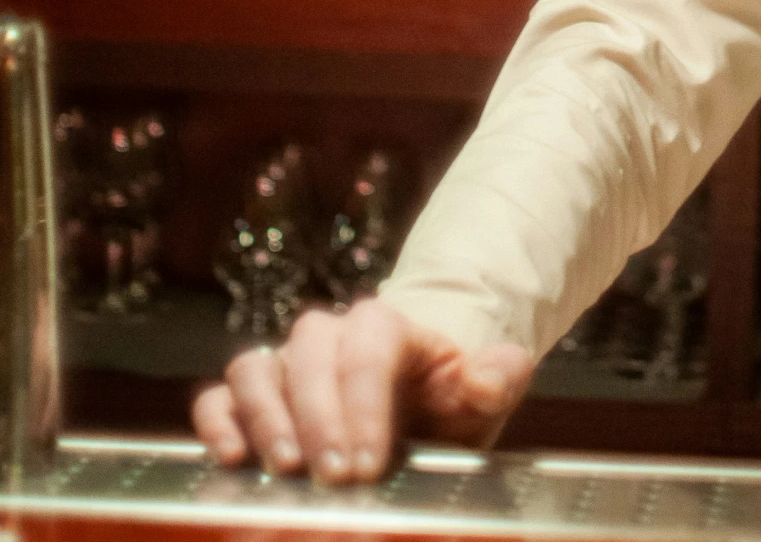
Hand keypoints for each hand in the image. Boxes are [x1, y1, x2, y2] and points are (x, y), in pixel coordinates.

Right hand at [191, 299, 532, 483]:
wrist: (416, 405)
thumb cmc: (444, 401)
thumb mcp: (481, 393)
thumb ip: (496, 377)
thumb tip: (491, 372)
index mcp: (386, 327)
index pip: (368, 348)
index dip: (364, 404)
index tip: (368, 464)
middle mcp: (328, 337)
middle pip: (309, 355)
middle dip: (319, 417)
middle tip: (334, 478)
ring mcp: (285, 366)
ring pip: (256, 368)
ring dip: (266, 418)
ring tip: (285, 469)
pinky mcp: (253, 399)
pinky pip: (219, 396)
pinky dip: (218, 421)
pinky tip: (231, 456)